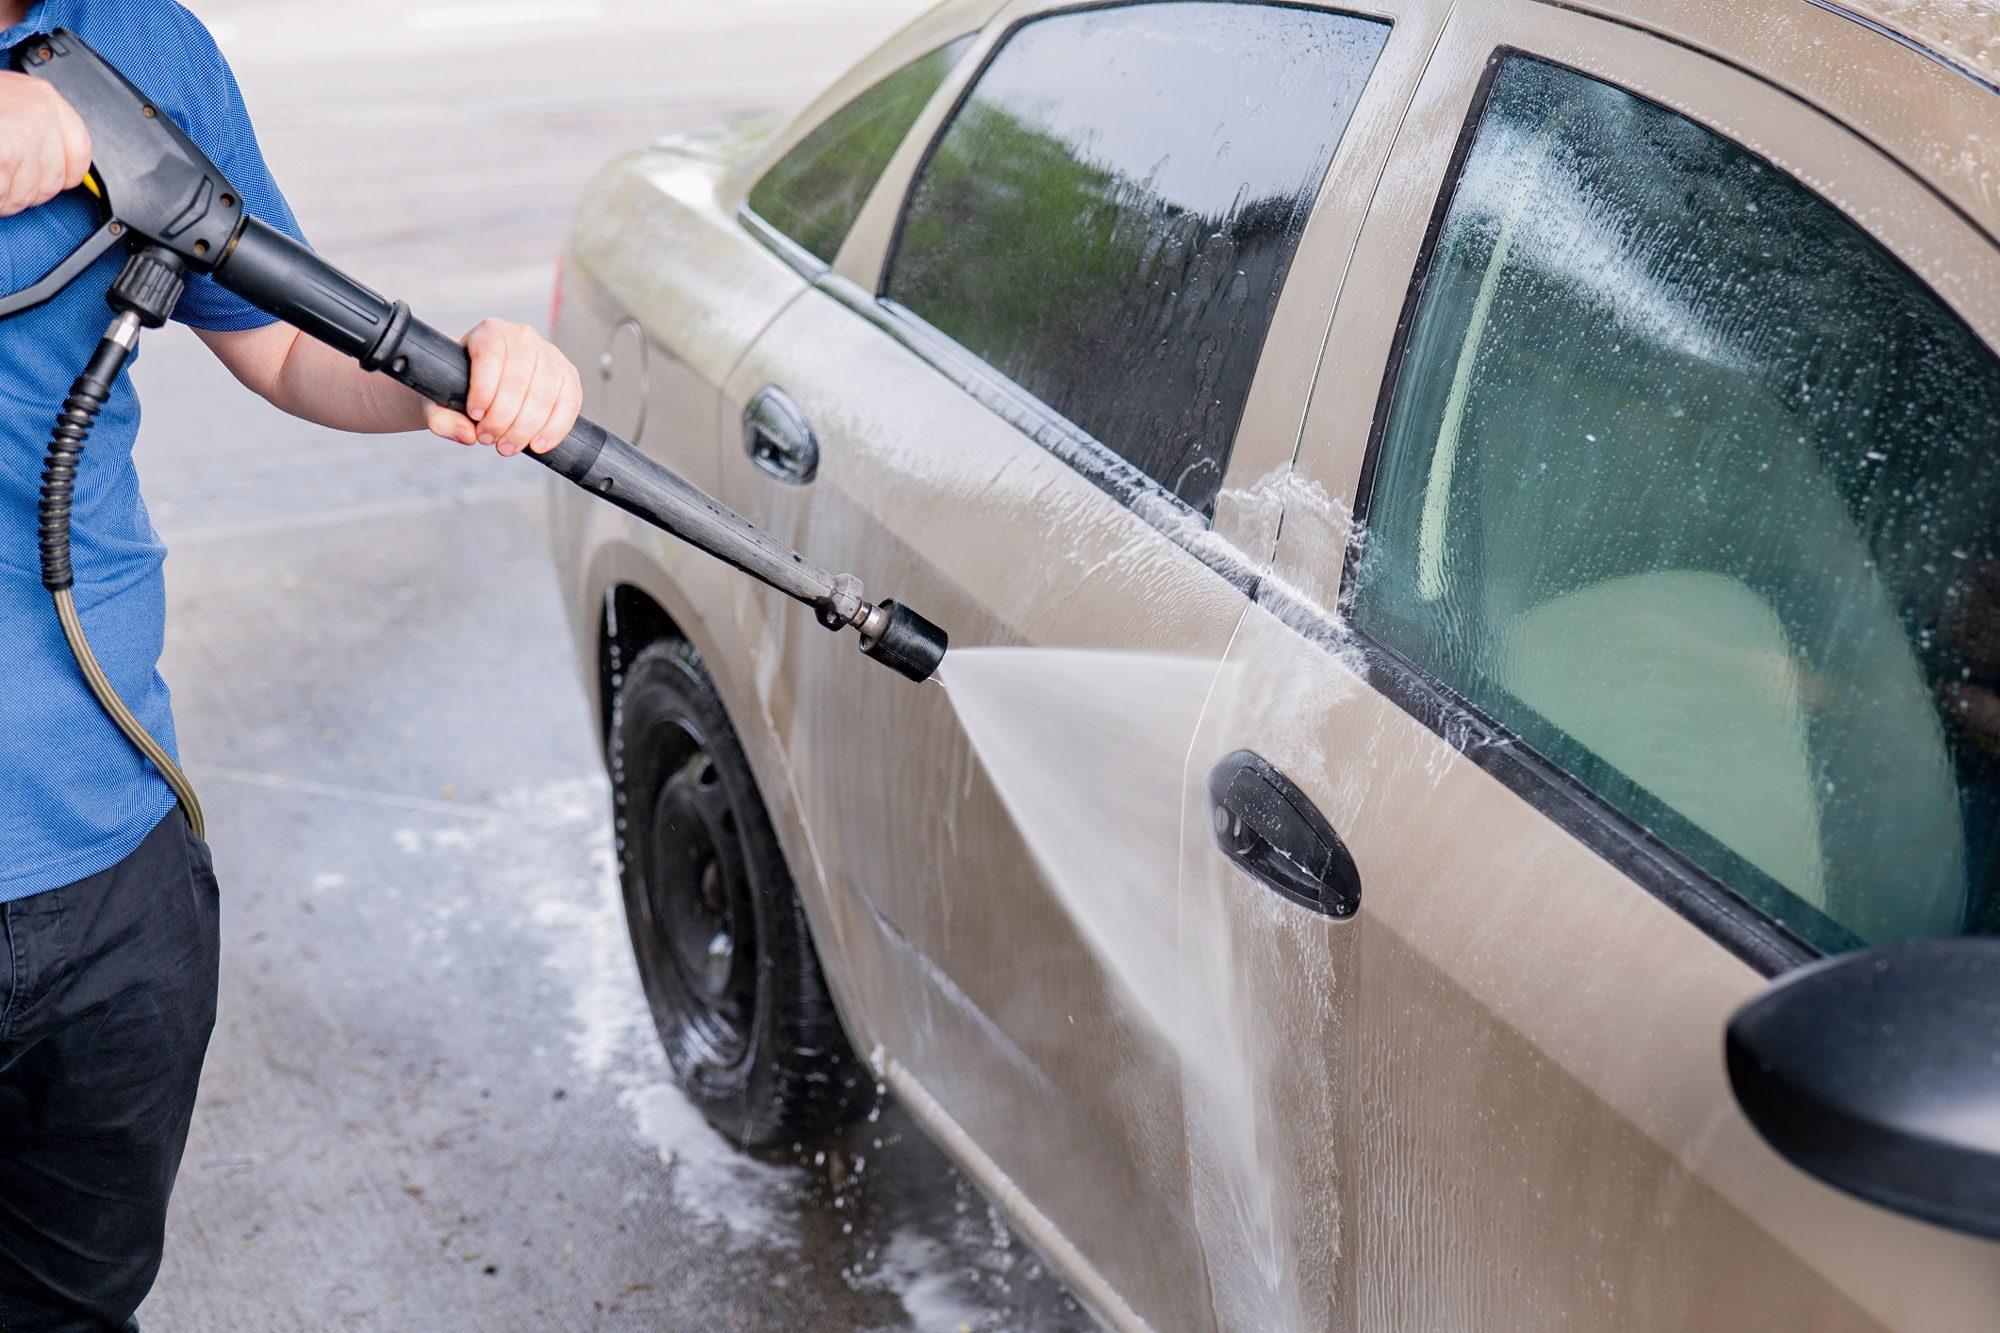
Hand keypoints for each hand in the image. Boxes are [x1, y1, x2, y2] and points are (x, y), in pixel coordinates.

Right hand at [0, 71, 90, 216]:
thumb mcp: (8, 103)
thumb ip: (36, 130)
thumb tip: (62, 172)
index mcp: (44, 97)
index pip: (81, 151)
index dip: (66, 174)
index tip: (49, 179)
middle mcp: (40, 113)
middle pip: (53, 180)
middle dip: (25, 190)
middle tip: (2, 180)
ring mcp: (24, 132)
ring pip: (28, 194)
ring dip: (5, 198)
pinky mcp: (8, 153)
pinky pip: (6, 194)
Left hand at [426, 318, 583, 457]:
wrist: (484, 386)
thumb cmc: (458, 391)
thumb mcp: (437, 403)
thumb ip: (441, 420)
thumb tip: (467, 435)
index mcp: (490, 332)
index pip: (491, 357)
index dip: (484, 390)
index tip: (475, 416)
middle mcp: (523, 337)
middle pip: (519, 380)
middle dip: (503, 418)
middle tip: (488, 440)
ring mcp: (550, 354)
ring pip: (545, 394)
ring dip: (526, 428)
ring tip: (508, 446)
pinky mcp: (569, 375)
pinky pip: (569, 403)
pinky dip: (555, 429)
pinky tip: (537, 445)